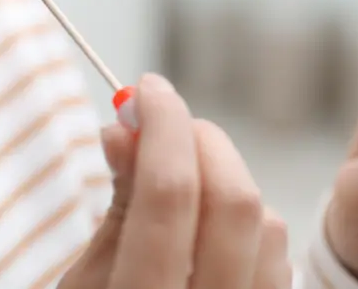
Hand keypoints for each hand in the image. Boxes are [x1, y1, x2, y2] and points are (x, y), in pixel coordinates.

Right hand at [59, 74, 292, 288]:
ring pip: (267, 226)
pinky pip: (277, 260)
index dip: (161, 125)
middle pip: (234, 202)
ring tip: (181, 174)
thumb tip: (126, 128)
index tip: (145, 89)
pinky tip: (209, 219)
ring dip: (225, 178)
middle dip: (200, 140)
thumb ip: (115, 209)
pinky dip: (247, 220)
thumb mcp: (80, 288)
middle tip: (164, 122)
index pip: (169, 195)